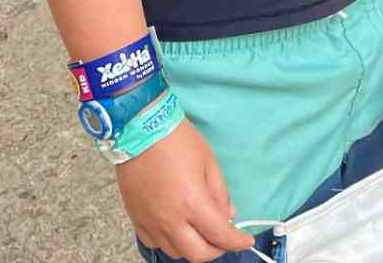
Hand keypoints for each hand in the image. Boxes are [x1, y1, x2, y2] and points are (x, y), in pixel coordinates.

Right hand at [118, 118, 255, 261]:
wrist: (139, 131)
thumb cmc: (175, 140)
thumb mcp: (209, 162)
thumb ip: (220, 193)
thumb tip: (228, 215)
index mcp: (192, 203)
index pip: (220, 235)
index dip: (237, 241)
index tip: (245, 240)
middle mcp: (170, 219)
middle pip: (198, 254)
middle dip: (217, 250)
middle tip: (224, 238)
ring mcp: (151, 222)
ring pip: (175, 252)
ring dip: (193, 246)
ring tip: (200, 231)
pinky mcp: (137, 220)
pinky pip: (155, 243)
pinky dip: (170, 242)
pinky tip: (177, 227)